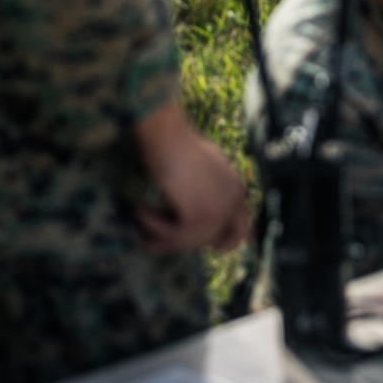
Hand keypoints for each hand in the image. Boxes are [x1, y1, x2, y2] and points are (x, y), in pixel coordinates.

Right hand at [135, 101, 249, 255]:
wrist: (168, 135)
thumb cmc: (181, 144)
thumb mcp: (207, 169)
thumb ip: (211, 193)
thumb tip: (200, 220)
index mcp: (238, 191)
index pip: (241, 232)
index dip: (222, 243)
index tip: (202, 247)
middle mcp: (233, 203)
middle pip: (211, 242)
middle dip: (186, 245)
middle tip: (159, 242)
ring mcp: (218, 211)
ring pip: (190, 243)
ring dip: (164, 240)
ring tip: (146, 238)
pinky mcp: (197, 216)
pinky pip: (173, 235)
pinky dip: (154, 226)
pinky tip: (141, 213)